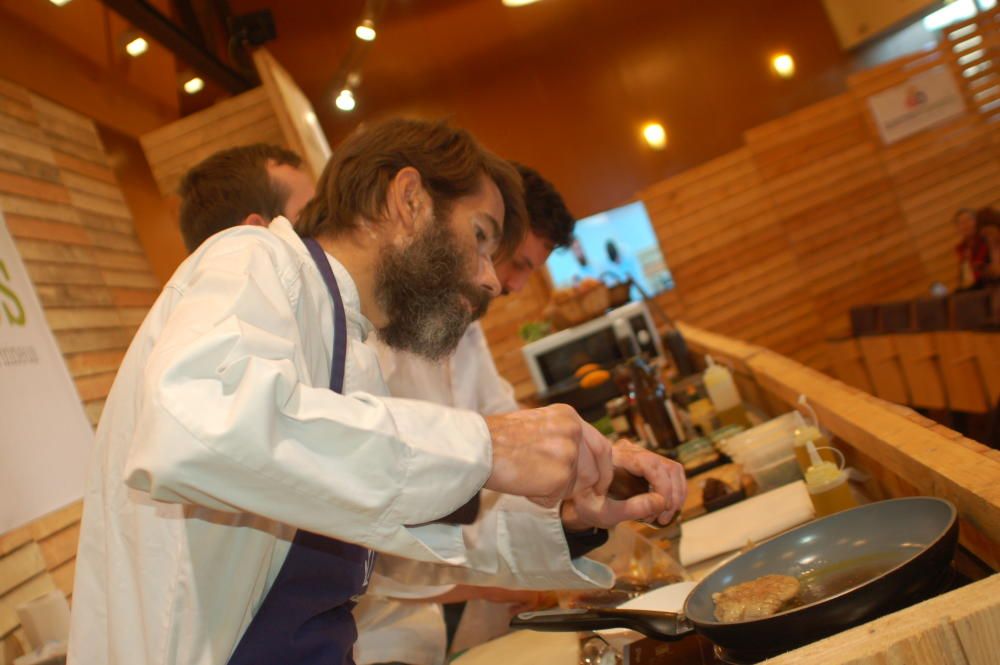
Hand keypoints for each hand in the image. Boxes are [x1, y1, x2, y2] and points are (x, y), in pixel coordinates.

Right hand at [484, 404, 613, 507]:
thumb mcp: (537, 424)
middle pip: (593, 471)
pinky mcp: (560, 476)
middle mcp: (574, 431)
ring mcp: (569, 453)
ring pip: (577, 487)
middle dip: (578, 485)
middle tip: (555, 487)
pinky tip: (522, 484)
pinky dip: (540, 499)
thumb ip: (562, 439)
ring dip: (555, 491)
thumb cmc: (497, 438)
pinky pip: (557, 498)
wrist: (477, 446)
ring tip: (528, 478)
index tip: (600, 484)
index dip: (604, 469)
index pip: (602, 446)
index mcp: (569, 416)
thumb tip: (581, 464)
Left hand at [561, 440, 686, 528]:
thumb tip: (661, 502)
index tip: (662, 509)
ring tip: (663, 516)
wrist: (582, 499)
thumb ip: (632, 508)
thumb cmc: (588, 506)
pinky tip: (664, 508)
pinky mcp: (646, 463)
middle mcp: (630, 451)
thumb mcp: (605, 513)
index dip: (663, 486)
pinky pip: (670, 473)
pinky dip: (674, 491)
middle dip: (671, 495)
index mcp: (615, 458)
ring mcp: (640, 455)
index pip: (650, 464)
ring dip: (676, 495)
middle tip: (662, 518)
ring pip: (672, 468)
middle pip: (666, 466)